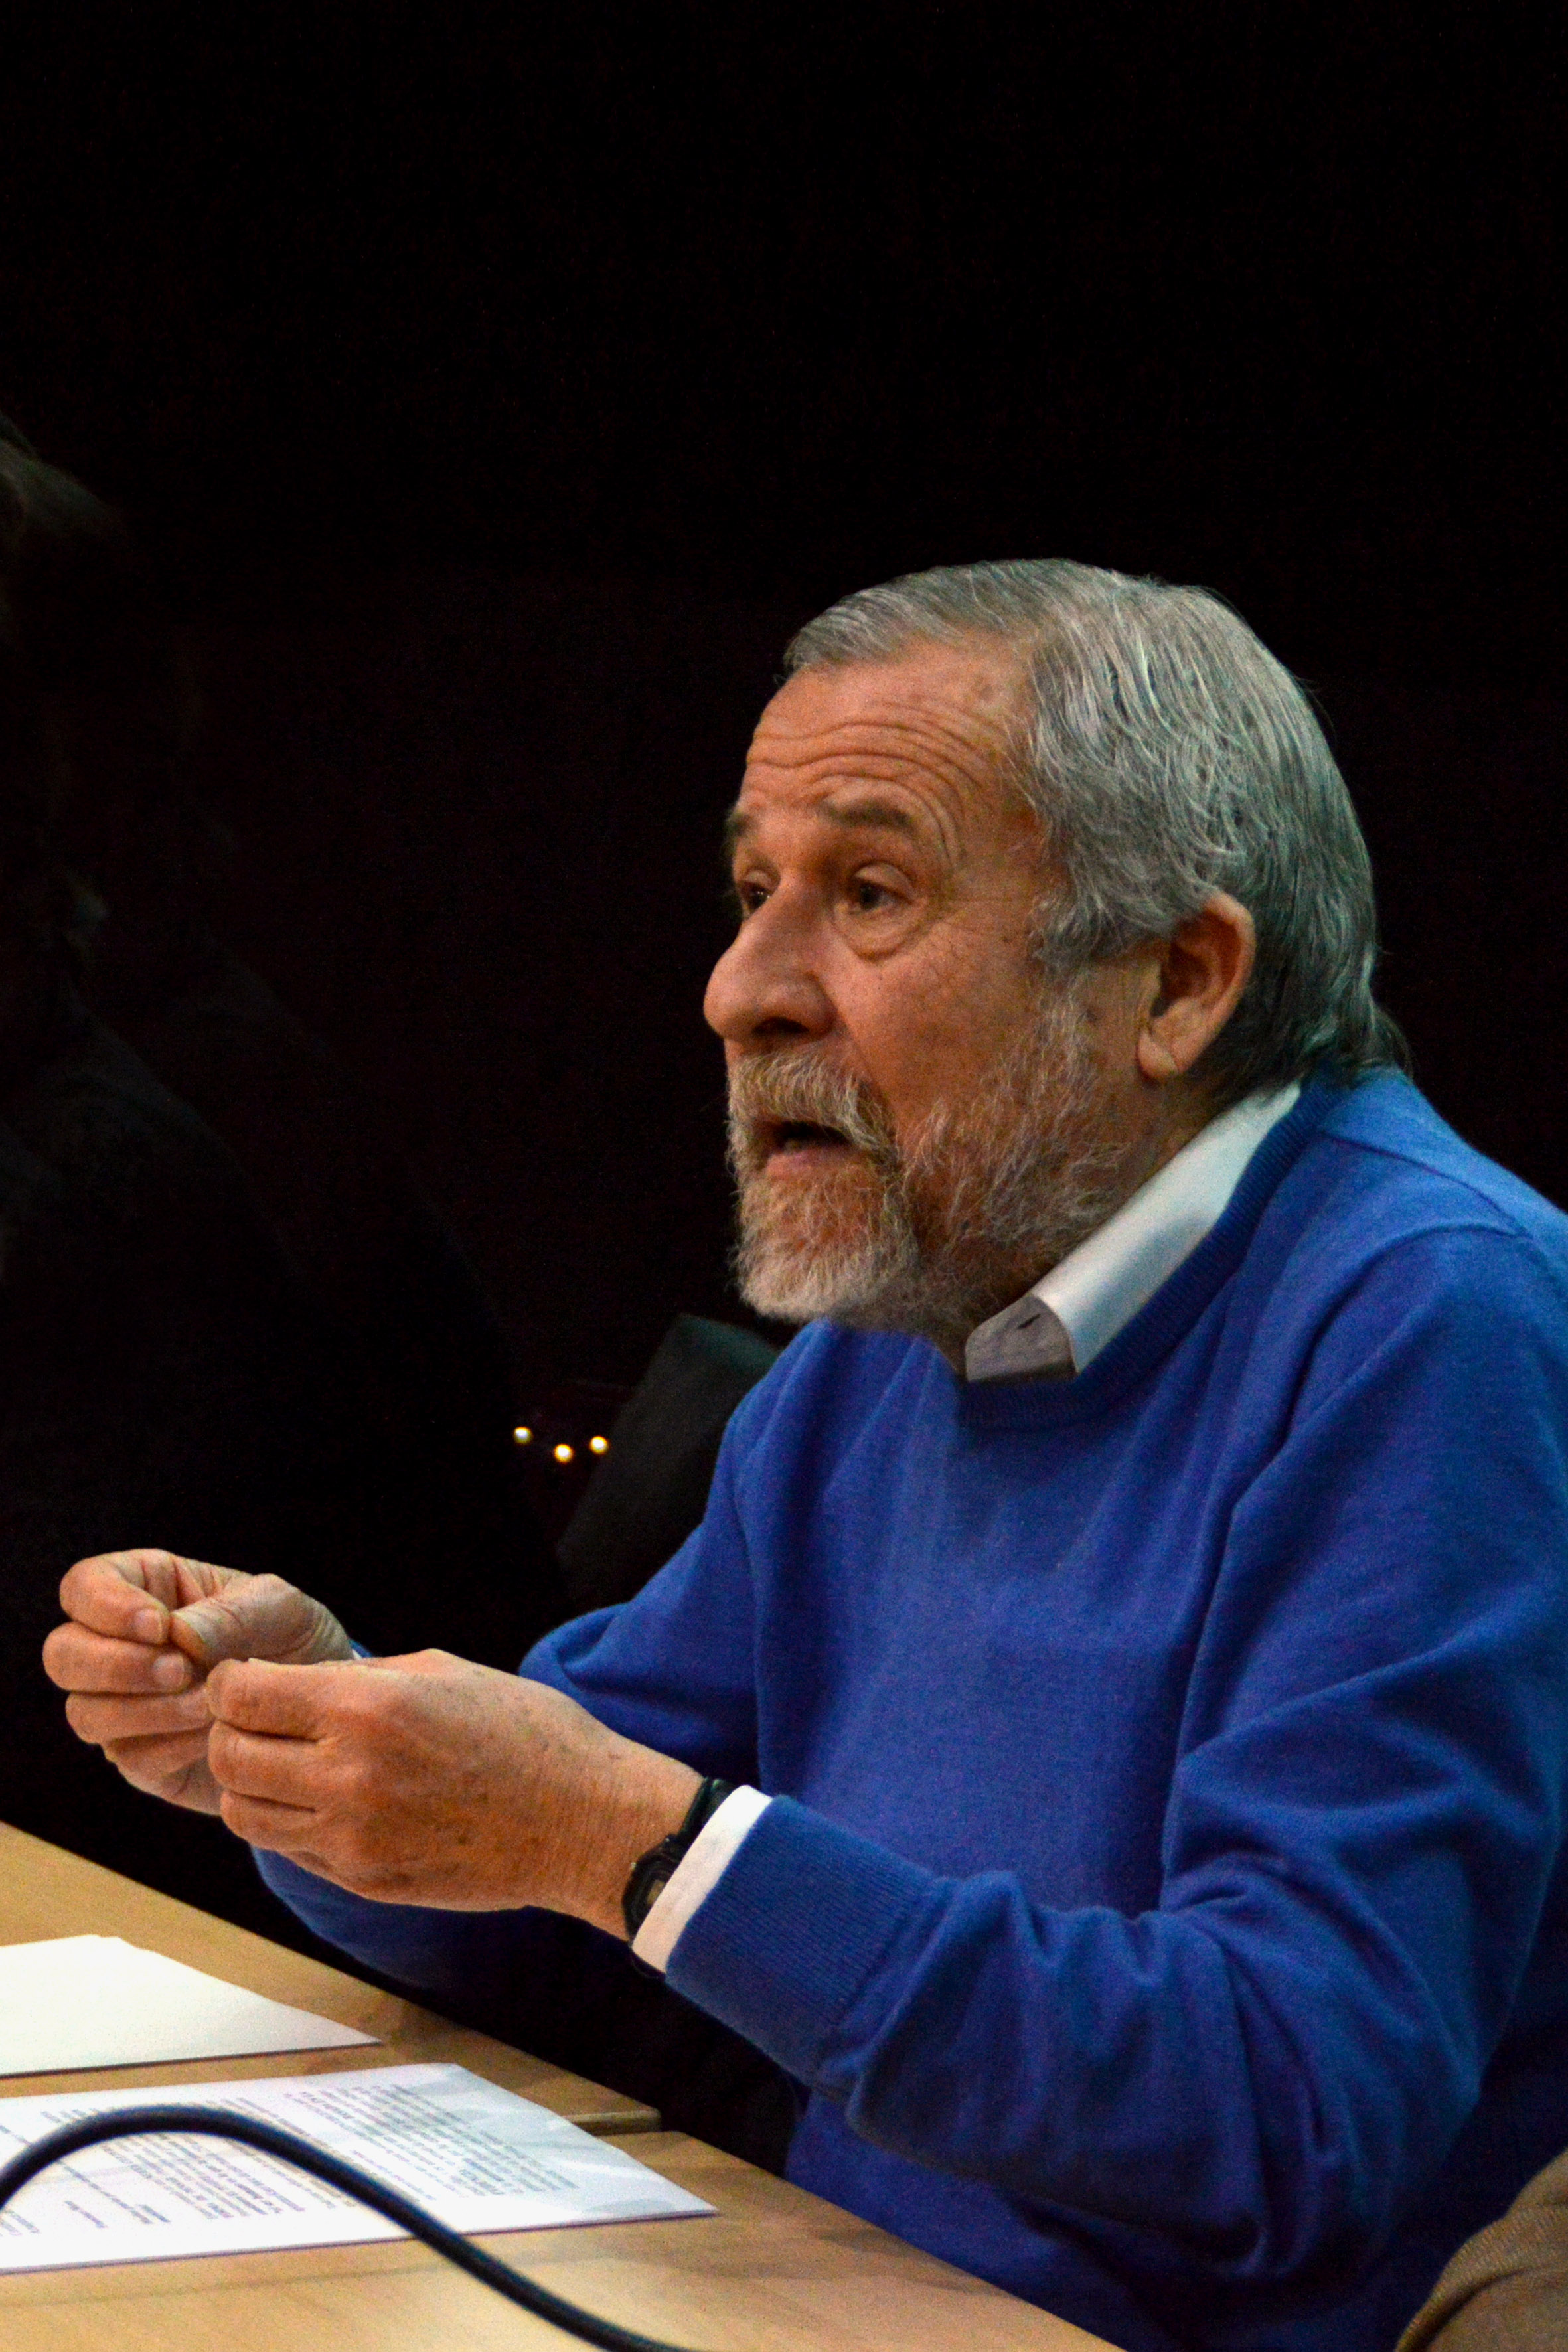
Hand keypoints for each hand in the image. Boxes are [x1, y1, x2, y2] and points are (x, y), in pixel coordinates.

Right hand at [43, 1550, 353, 1813]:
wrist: (322, 1712)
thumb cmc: (294, 1640)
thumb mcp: (280, 1609)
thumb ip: (230, 1614)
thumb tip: (175, 1635)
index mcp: (146, 1589)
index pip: (83, 1587)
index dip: (105, 1606)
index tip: (160, 1626)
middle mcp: (120, 1648)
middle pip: (62, 1654)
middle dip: (115, 1665)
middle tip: (180, 1671)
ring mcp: (123, 1706)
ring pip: (84, 1712)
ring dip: (146, 1710)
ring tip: (208, 1705)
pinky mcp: (142, 1757)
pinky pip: (129, 1756)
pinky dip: (171, 1745)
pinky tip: (213, 1734)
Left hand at [204, 1649, 701, 1932]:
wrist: (581, 1819)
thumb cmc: (522, 1731)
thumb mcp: (440, 1671)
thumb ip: (356, 1678)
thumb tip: (290, 1684)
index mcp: (367, 1709)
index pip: (242, 1695)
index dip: (229, 1682)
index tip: (244, 1678)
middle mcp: (348, 1776)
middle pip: (227, 1757)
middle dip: (230, 1731)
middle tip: (259, 1721)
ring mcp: (352, 1838)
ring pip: (243, 1814)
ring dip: (250, 1784)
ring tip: (286, 1765)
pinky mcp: (363, 1880)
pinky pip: (289, 1850)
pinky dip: (290, 1823)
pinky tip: (327, 1800)